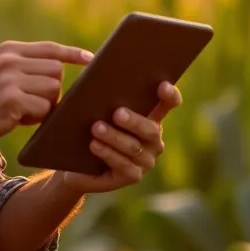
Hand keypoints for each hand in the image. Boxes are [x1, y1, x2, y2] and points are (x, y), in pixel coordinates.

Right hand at [0, 40, 92, 145]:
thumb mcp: (3, 73)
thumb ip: (28, 66)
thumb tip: (62, 69)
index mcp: (10, 50)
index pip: (50, 48)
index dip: (72, 54)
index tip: (90, 59)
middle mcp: (10, 60)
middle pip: (56, 71)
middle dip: (52, 89)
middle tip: (33, 101)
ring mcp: (11, 79)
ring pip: (53, 89)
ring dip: (46, 104)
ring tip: (24, 110)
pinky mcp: (13, 99)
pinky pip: (44, 108)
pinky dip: (37, 117)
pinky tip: (19, 118)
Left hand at [57, 81, 182, 194]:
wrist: (79, 165)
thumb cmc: (89, 129)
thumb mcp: (97, 111)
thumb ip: (104, 95)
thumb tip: (101, 74)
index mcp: (151, 118)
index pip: (168, 104)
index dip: (170, 96)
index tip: (162, 85)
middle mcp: (154, 140)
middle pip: (150, 129)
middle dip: (134, 121)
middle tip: (116, 113)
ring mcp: (146, 160)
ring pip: (134, 148)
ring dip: (114, 137)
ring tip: (96, 128)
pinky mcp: (134, 176)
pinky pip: (124, 165)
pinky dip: (108, 154)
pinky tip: (95, 146)